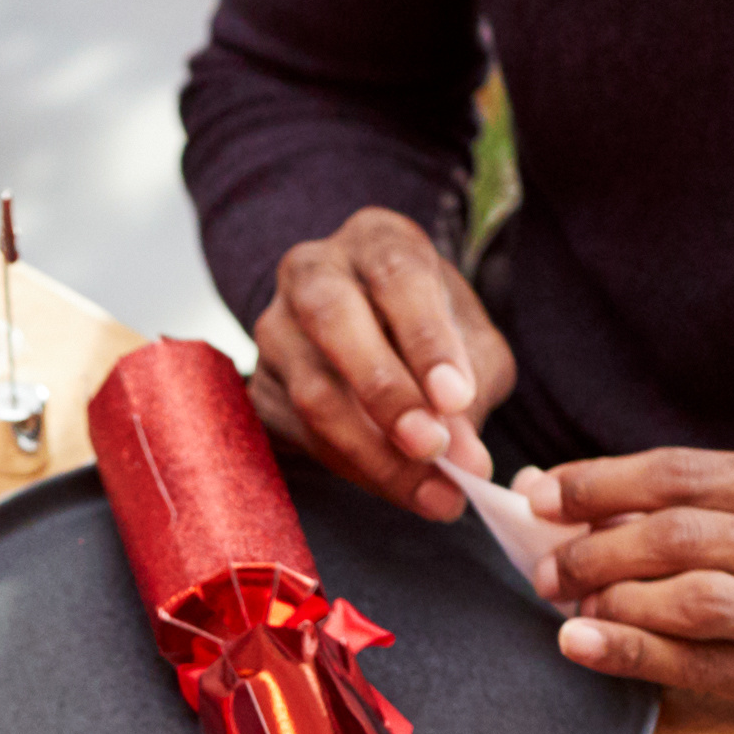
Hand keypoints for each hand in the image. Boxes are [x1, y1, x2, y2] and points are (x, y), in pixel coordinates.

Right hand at [251, 207, 509, 523]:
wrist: (371, 339)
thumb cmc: (431, 332)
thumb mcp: (472, 342)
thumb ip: (474, 387)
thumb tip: (464, 459)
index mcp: (376, 240)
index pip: (396, 277)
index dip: (427, 340)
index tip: (457, 398)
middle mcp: (314, 272)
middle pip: (332, 320)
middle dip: (386, 393)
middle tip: (433, 448)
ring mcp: (274, 328)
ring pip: (311, 390)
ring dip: (376, 452)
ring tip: (434, 493)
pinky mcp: (259, 385)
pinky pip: (300, 434)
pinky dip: (355, 468)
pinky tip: (399, 488)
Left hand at [528, 449, 733, 725]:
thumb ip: (669, 503)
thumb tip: (544, 491)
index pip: (683, 474)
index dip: (600, 484)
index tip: (541, 497)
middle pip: (684, 535)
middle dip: (597, 549)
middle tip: (547, 567)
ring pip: (696, 599)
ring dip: (616, 600)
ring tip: (569, 604)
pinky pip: (702, 666)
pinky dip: (632, 652)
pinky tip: (584, 643)